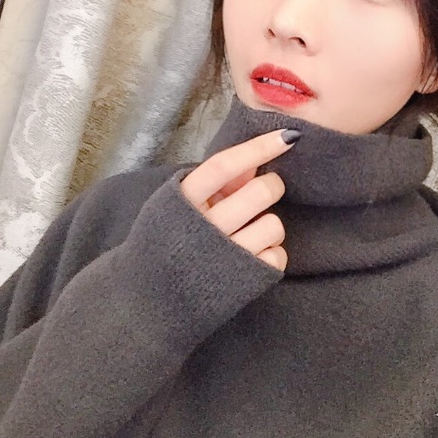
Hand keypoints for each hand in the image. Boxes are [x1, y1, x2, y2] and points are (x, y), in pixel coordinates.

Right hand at [181, 129, 298, 270]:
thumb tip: (254, 162)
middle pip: (260, 191)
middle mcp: (204, 229)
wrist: (150, 300)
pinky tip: (252, 255)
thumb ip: (214, 185)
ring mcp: (226, 257)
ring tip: (250, 232)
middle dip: (271, 187)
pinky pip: (277, 255)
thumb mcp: (178, 207)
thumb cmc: (169, 242)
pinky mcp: (245, 281)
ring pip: (274, 224)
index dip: (258, 148)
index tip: (287, 137)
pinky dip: (270, 252)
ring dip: (269, 224)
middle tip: (261, 194)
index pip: (224, 166)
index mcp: (182, 203)